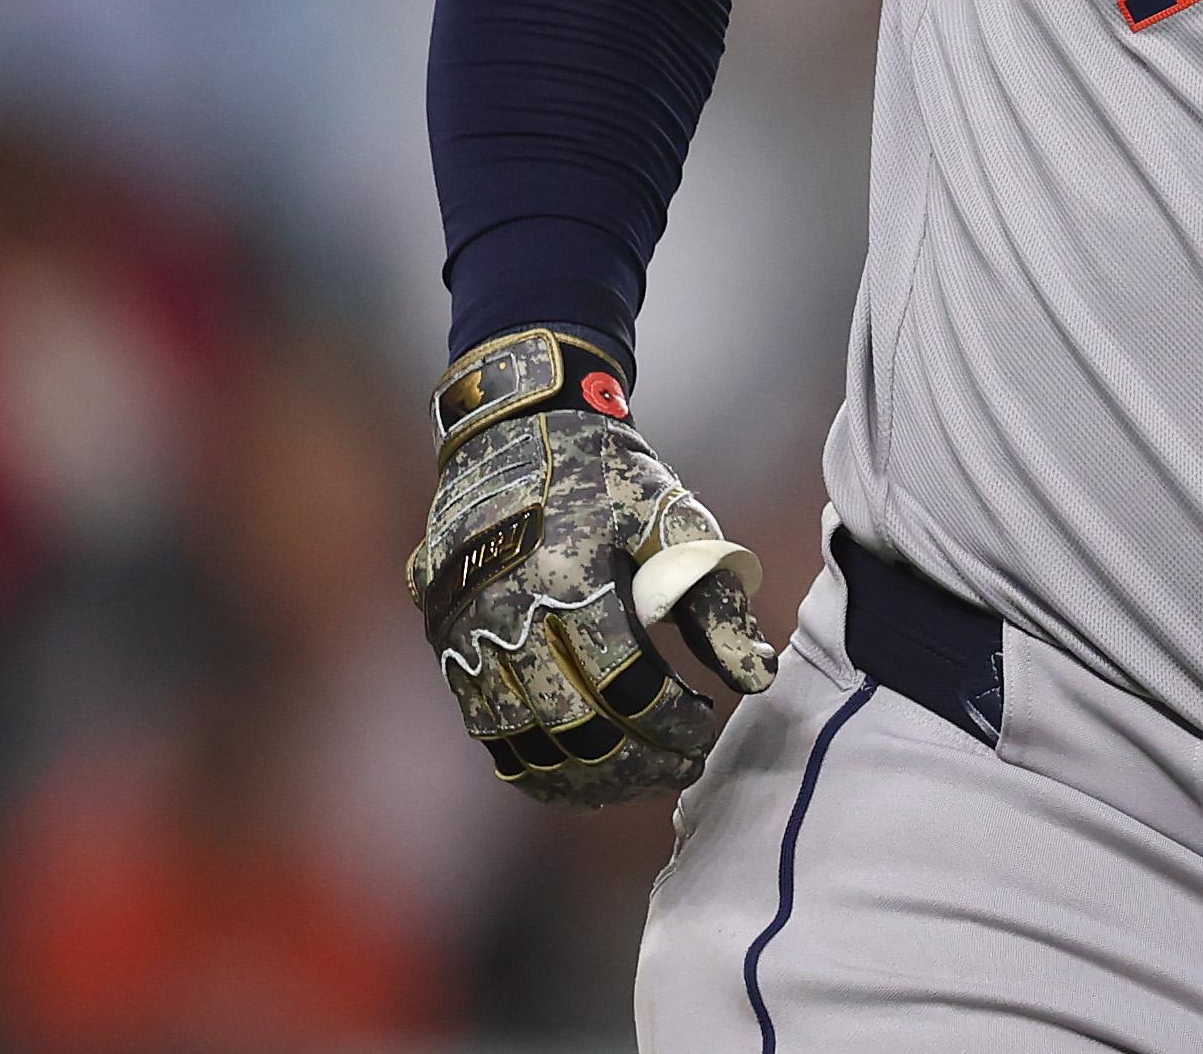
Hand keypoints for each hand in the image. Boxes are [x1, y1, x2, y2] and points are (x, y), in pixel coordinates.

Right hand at [405, 327, 778, 805]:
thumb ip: (715, 602)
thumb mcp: (675, 519)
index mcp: (569, 576)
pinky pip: (485, 727)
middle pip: (574, 727)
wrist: (515, 424)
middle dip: (637, 763)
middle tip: (681, 768)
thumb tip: (757, 678)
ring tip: (637, 778)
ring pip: (525, 740)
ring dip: (586, 777)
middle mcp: (505, 612)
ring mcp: (465, 631)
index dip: (672, 724)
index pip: (626, 687)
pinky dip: (533, 762)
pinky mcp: (444, 641)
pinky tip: (578, 772)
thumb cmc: (608, 473)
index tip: (707, 730)